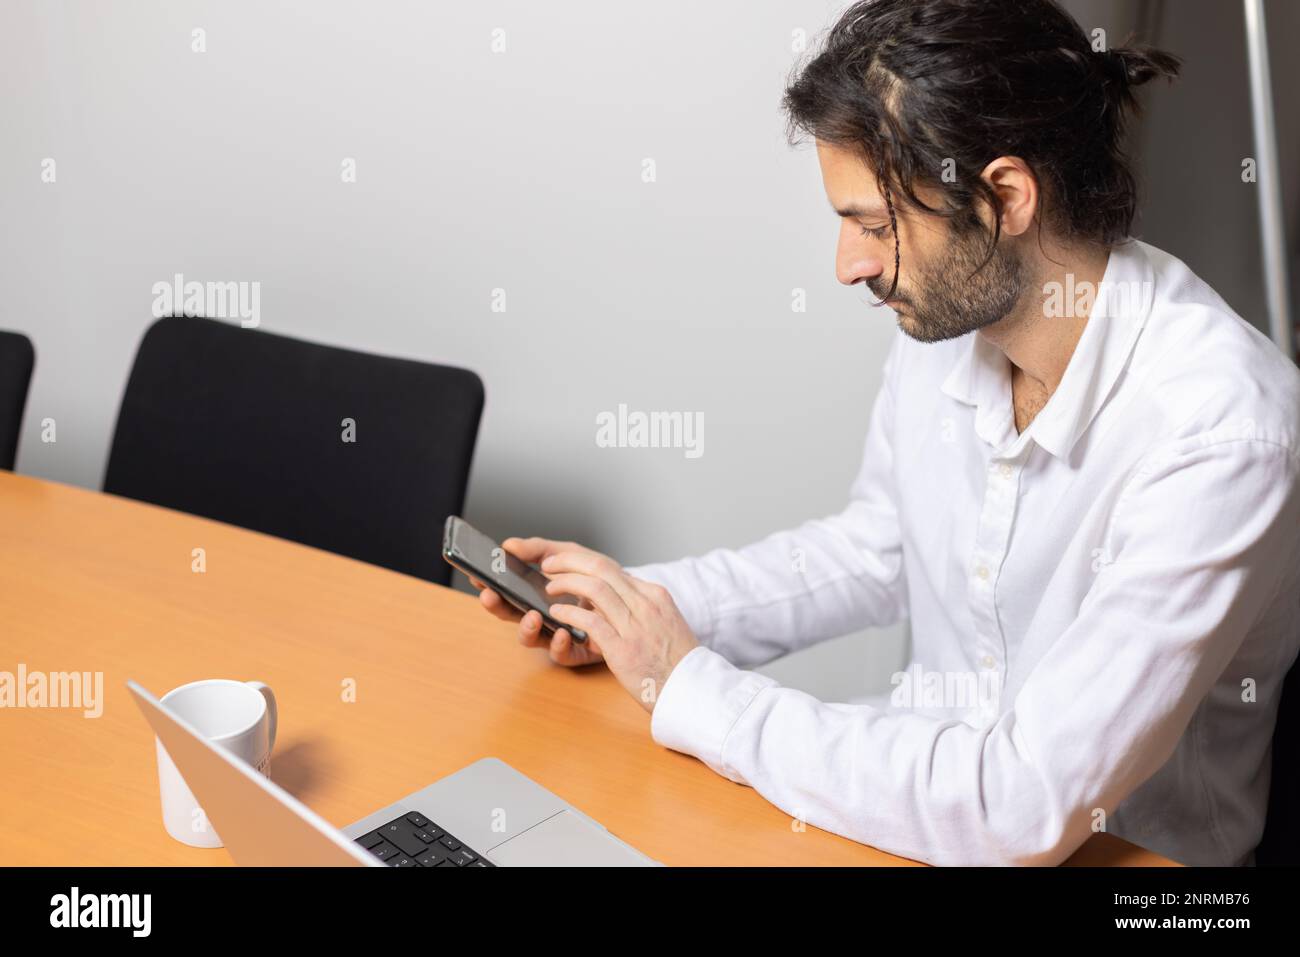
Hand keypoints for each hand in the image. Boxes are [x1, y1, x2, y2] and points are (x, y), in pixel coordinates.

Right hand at [468, 536, 604, 667]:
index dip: (489, 585)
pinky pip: (562, 655)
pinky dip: (559, 645)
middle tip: (491, 596)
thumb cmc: (598, 576)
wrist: (631, 594)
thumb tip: (509, 544)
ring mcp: (557, 634)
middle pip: (511, 616)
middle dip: (498, 607)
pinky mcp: (578, 651)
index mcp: (536, 594)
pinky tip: (561, 633)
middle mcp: (543, 616)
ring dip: (526, 629)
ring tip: (532, 616)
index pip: (506, 591)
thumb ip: (540, 549)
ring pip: (532, 639)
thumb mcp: (570, 554)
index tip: (477, 576)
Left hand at [539, 544, 698, 713]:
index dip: (583, 563)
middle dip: (569, 562)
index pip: (613, 568)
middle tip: (549, 565)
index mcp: (655, 595)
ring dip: (565, 584)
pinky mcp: (623, 649)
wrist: (694, 689)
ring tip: (550, 589)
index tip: (567, 565)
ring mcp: (635, 625)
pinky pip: (590, 621)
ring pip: (594, 589)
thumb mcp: (665, 622)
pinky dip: (569, 613)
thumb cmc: (677, 661)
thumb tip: (614, 601)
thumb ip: (642, 608)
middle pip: (601, 568)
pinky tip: (557, 613)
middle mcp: (645, 604)